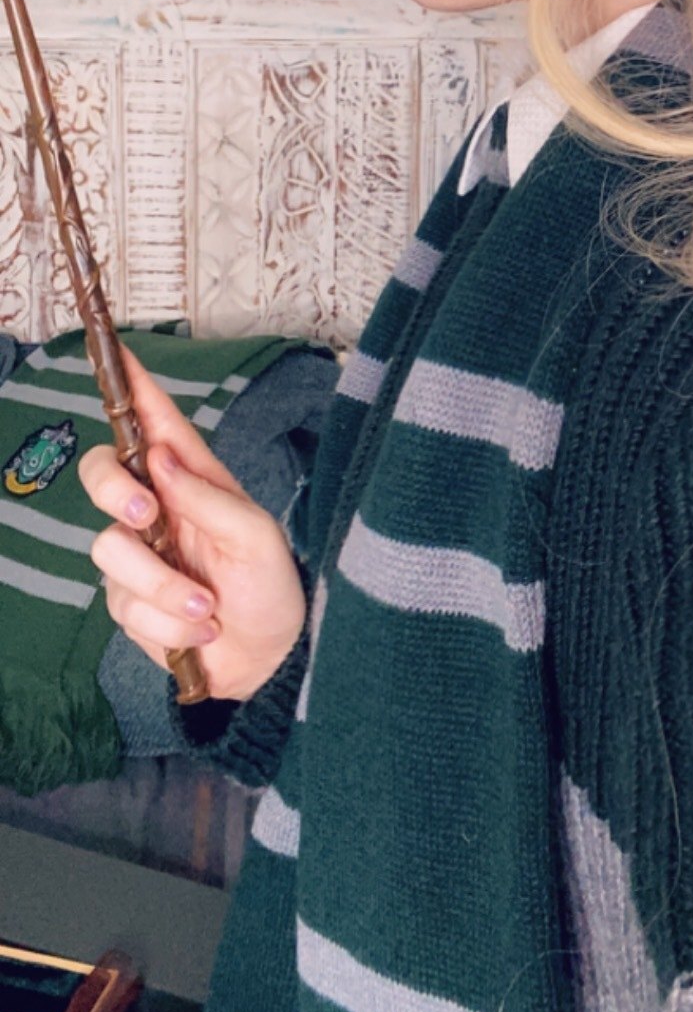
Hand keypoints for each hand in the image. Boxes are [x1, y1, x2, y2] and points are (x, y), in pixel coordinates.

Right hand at [78, 342, 308, 702]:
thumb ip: (207, 497)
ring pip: (110, 552)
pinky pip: (125, 606)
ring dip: (165, 589)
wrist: (268, 660)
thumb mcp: (256, 537)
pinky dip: (168, 623)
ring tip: (210, 608)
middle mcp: (160, 509)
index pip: (157, 424)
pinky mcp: (130, 601)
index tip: (117, 351)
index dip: (134, 387)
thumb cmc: (272, 588)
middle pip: (102, 473)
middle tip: (145, 518)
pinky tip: (201, 629)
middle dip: (114, 492)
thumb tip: (159, 455)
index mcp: (194, 480)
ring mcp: (139, 555)